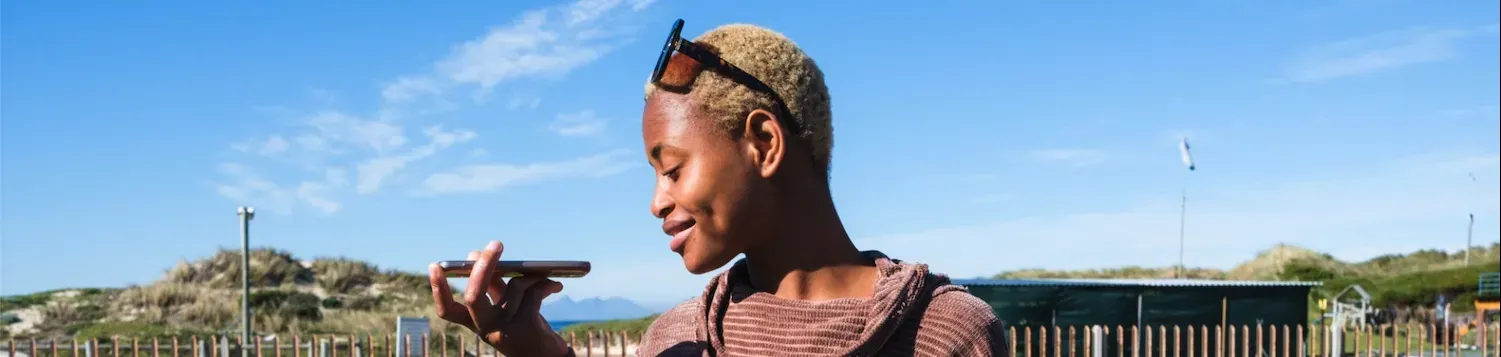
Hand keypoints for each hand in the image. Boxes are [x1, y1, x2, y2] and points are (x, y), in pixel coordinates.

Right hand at [429, 241, 569, 356]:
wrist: (548, 356)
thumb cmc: (526, 326)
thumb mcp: (506, 307)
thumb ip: (493, 285)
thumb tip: (475, 254)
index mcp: (476, 323)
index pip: (448, 310)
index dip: (438, 289)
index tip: (435, 266)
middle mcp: (485, 329)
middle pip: (473, 295)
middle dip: (484, 266)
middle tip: (496, 244)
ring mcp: (504, 330)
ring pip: (514, 286)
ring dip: (531, 276)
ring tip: (545, 278)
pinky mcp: (525, 327)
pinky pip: (533, 292)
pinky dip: (545, 284)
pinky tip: (555, 286)